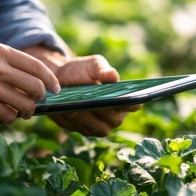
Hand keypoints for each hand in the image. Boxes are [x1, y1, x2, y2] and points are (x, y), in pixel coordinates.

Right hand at [0, 33, 60, 122]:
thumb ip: (11, 62)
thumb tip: (36, 79)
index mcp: (2, 53)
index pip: (38, 68)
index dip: (51, 80)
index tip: (55, 88)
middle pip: (35, 88)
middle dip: (41, 97)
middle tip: (38, 100)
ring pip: (24, 106)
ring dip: (28, 111)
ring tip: (24, 110)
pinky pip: (7, 117)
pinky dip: (10, 118)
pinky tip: (6, 113)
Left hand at [24, 47, 140, 136]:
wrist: (63, 77)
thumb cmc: (84, 70)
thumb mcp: (94, 65)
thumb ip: (104, 70)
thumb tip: (113, 77)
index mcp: (124, 100)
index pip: (134, 105)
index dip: (130, 104)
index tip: (121, 99)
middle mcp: (115, 117)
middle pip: (111, 118)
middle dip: (100, 111)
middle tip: (88, 104)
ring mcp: (99, 127)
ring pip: (93, 126)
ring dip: (82, 117)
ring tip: (71, 108)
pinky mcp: (82, 130)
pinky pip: (78, 127)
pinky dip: (70, 120)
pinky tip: (62, 111)